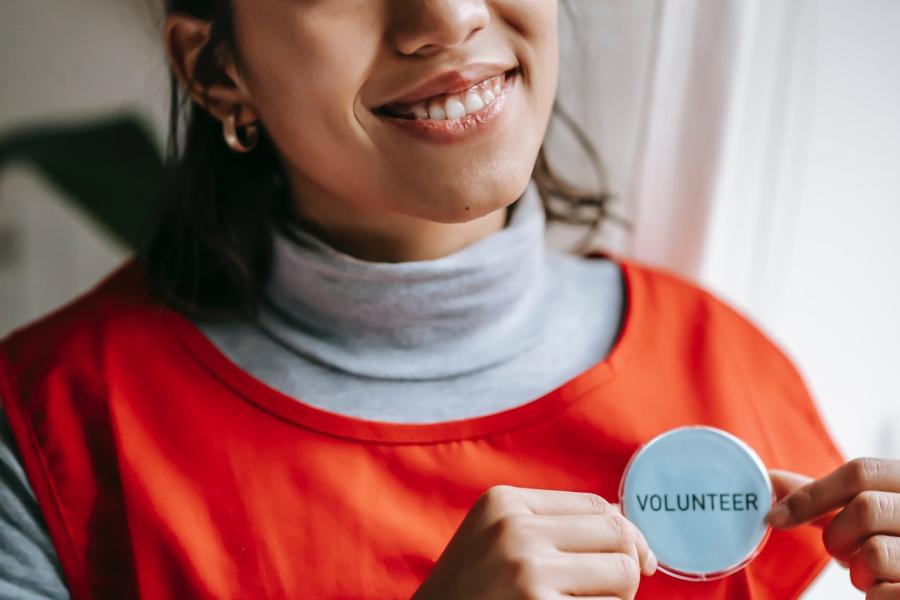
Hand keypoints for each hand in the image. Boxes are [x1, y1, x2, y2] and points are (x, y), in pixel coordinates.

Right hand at [411, 485, 656, 599]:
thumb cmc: (469, 592)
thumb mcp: (495, 538)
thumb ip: (551, 524)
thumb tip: (627, 525)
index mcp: (504, 503)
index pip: (597, 506)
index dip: (629, 534)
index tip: (640, 560)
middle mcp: (515, 531)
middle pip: (617, 536)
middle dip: (626, 567)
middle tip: (607, 592)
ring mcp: (527, 573)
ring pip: (623, 576)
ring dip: (617, 599)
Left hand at [767, 459, 899, 597]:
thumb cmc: (895, 541)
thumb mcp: (870, 509)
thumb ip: (825, 496)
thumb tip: (770, 481)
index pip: (861, 472)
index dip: (811, 495)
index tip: (776, 517)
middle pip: (865, 509)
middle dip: (839, 537)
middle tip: (846, 552)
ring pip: (875, 552)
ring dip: (860, 571)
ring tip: (874, 573)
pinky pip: (884, 592)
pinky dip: (875, 596)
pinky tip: (889, 589)